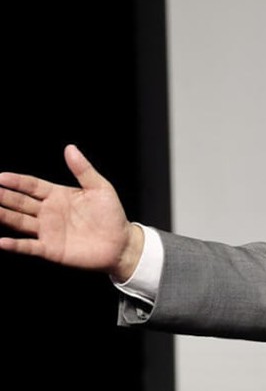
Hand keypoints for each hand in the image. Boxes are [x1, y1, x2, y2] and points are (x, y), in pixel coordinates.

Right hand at [0, 144, 142, 280]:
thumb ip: (83, 170)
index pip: (32, 185)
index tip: (1, 177)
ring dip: (4, 216)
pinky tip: (1, 242)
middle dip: (4, 196)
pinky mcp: (50, 249)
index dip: (17, 181)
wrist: (121, 243)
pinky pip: (28, 246)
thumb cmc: (111, 214)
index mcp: (58, 195)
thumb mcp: (100, 188)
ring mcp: (47, 230)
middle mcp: (48, 212)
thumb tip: (70, 148)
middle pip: (20, 202)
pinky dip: (14, 245)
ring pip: (19, 222)